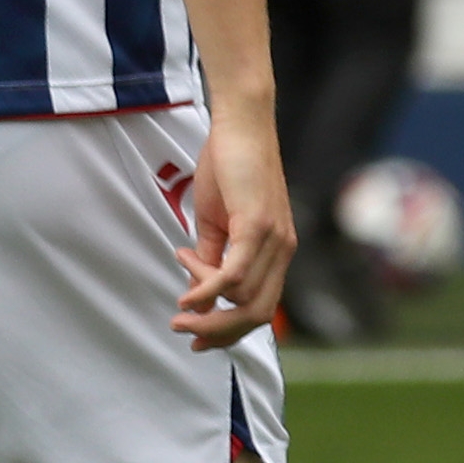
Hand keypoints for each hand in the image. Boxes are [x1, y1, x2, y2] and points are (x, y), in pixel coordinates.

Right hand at [174, 109, 295, 348]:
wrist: (241, 125)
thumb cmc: (229, 168)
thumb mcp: (216, 222)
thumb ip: (211, 257)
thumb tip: (198, 293)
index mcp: (276, 253)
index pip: (261, 309)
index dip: (230, 331)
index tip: (197, 336)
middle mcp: (282, 251)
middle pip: (257, 315)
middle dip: (218, 331)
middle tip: (183, 329)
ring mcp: (274, 239)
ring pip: (243, 298)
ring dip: (204, 300)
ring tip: (181, 273)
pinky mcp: (258, 225)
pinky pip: (236, 272)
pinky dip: (209, 291)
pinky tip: (187, 298)